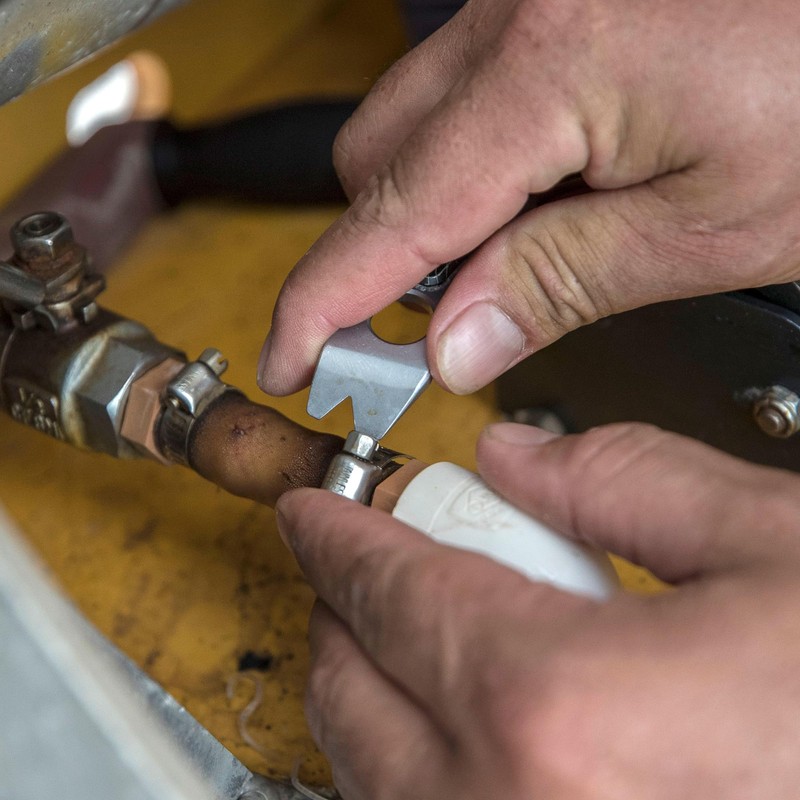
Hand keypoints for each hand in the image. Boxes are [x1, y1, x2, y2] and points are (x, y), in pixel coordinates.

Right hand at [260, 0, 799, 395]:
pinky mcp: (543, 11)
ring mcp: (522, 4)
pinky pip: (456, 100)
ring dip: (432, 213)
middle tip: (440, 328)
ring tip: (517, 258)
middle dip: (385, 258)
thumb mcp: (709, 224)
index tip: (290, 358)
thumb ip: (562, 282)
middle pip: (374, 166)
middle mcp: (516, 18)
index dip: (324, 303)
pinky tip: (540, 197)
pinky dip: (471, 169)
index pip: (393, 217)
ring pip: (406, 131)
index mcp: (551, 68)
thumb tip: (457, 344)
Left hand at [277, 422, 799, 798]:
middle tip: (377, 559)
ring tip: (437, 632)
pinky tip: (494, 727)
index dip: (338, 535)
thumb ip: (628, 482)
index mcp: (563, 715)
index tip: (313, 512)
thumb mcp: (778, 549)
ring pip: (376, 776)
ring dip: (379, 691)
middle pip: (352, 691)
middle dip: (345, 610)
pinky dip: (428, 766)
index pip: (386, 591)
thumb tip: (527, 457)